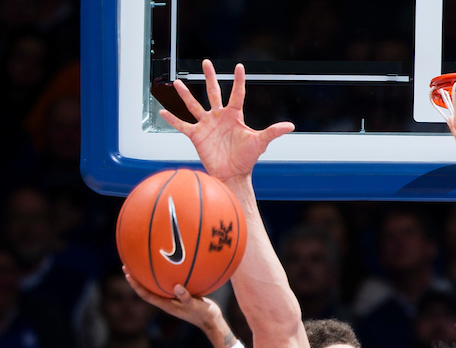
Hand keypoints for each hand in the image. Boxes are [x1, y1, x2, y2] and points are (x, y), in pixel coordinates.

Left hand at [123, 267, 234, 347]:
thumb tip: (177, 286)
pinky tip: (170, 266)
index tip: (127, 273)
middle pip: (146, 289)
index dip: (135, 285)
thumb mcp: (196, 306)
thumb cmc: (205, 315)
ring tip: (142, 263)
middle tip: (128, 264)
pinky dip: (165, 276)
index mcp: (166, 305)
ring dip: (147, 276)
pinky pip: (169, 284)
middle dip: (136, 278)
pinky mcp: (181, 296)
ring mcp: (174, 299)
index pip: (146, 294)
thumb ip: (187, 298)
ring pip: (156, 286)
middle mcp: (167, 301)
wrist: (213, 322)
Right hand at [160, 60, 293, 182]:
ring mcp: (207, 125)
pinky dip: (172, 119)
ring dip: (185, 94)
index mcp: (234, 116)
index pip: (237, 94)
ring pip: (194, 105)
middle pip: (213, 92)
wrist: (233, 174)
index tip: (240, 66)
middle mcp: (219, 117)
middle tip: (206, 62)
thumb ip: (273, 131)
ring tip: (176, 82)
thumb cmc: (247, 158)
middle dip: (210, 77)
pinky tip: (162, 111)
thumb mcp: (260, 142)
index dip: (239, 81)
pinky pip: (182, 125)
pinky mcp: (196, 135)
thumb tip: (291, 126)